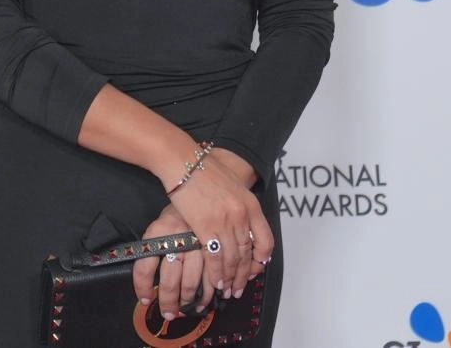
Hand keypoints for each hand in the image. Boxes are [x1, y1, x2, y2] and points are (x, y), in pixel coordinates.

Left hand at [131, 207, 206, 325]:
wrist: (203, 189)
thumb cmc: (177, 213)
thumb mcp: (160, 225)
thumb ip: (154, 249)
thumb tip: (150, 281)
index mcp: (157, 233)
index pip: (143, 266)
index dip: (142, 288)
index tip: (145, 300)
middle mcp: (176, 239)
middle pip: (169, 281)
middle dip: (168, 302)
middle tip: (169, 314)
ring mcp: (196, 244)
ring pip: (191, 283)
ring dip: (189, 301)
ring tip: (186, 309)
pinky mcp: (215, 247)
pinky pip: (212, 276)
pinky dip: (209, 292)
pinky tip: (205, 300)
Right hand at [165, 151, 272, 302]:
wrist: (184, 161)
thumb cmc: (204, 171)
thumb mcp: (232, 187)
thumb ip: (240, 208)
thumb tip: (240, 229)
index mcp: (251, 205)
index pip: (265, 240)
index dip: (261, 259)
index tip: (256, 269)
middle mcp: (242, 215)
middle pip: (247, 254)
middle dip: (244, 276)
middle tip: (238, 289)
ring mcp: (225, 221)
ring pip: (232, 259)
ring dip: (230, 278)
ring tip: (227, 290)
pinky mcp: (205, 226)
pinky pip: (215, 257)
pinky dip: (216, 273)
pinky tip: (215, 281)